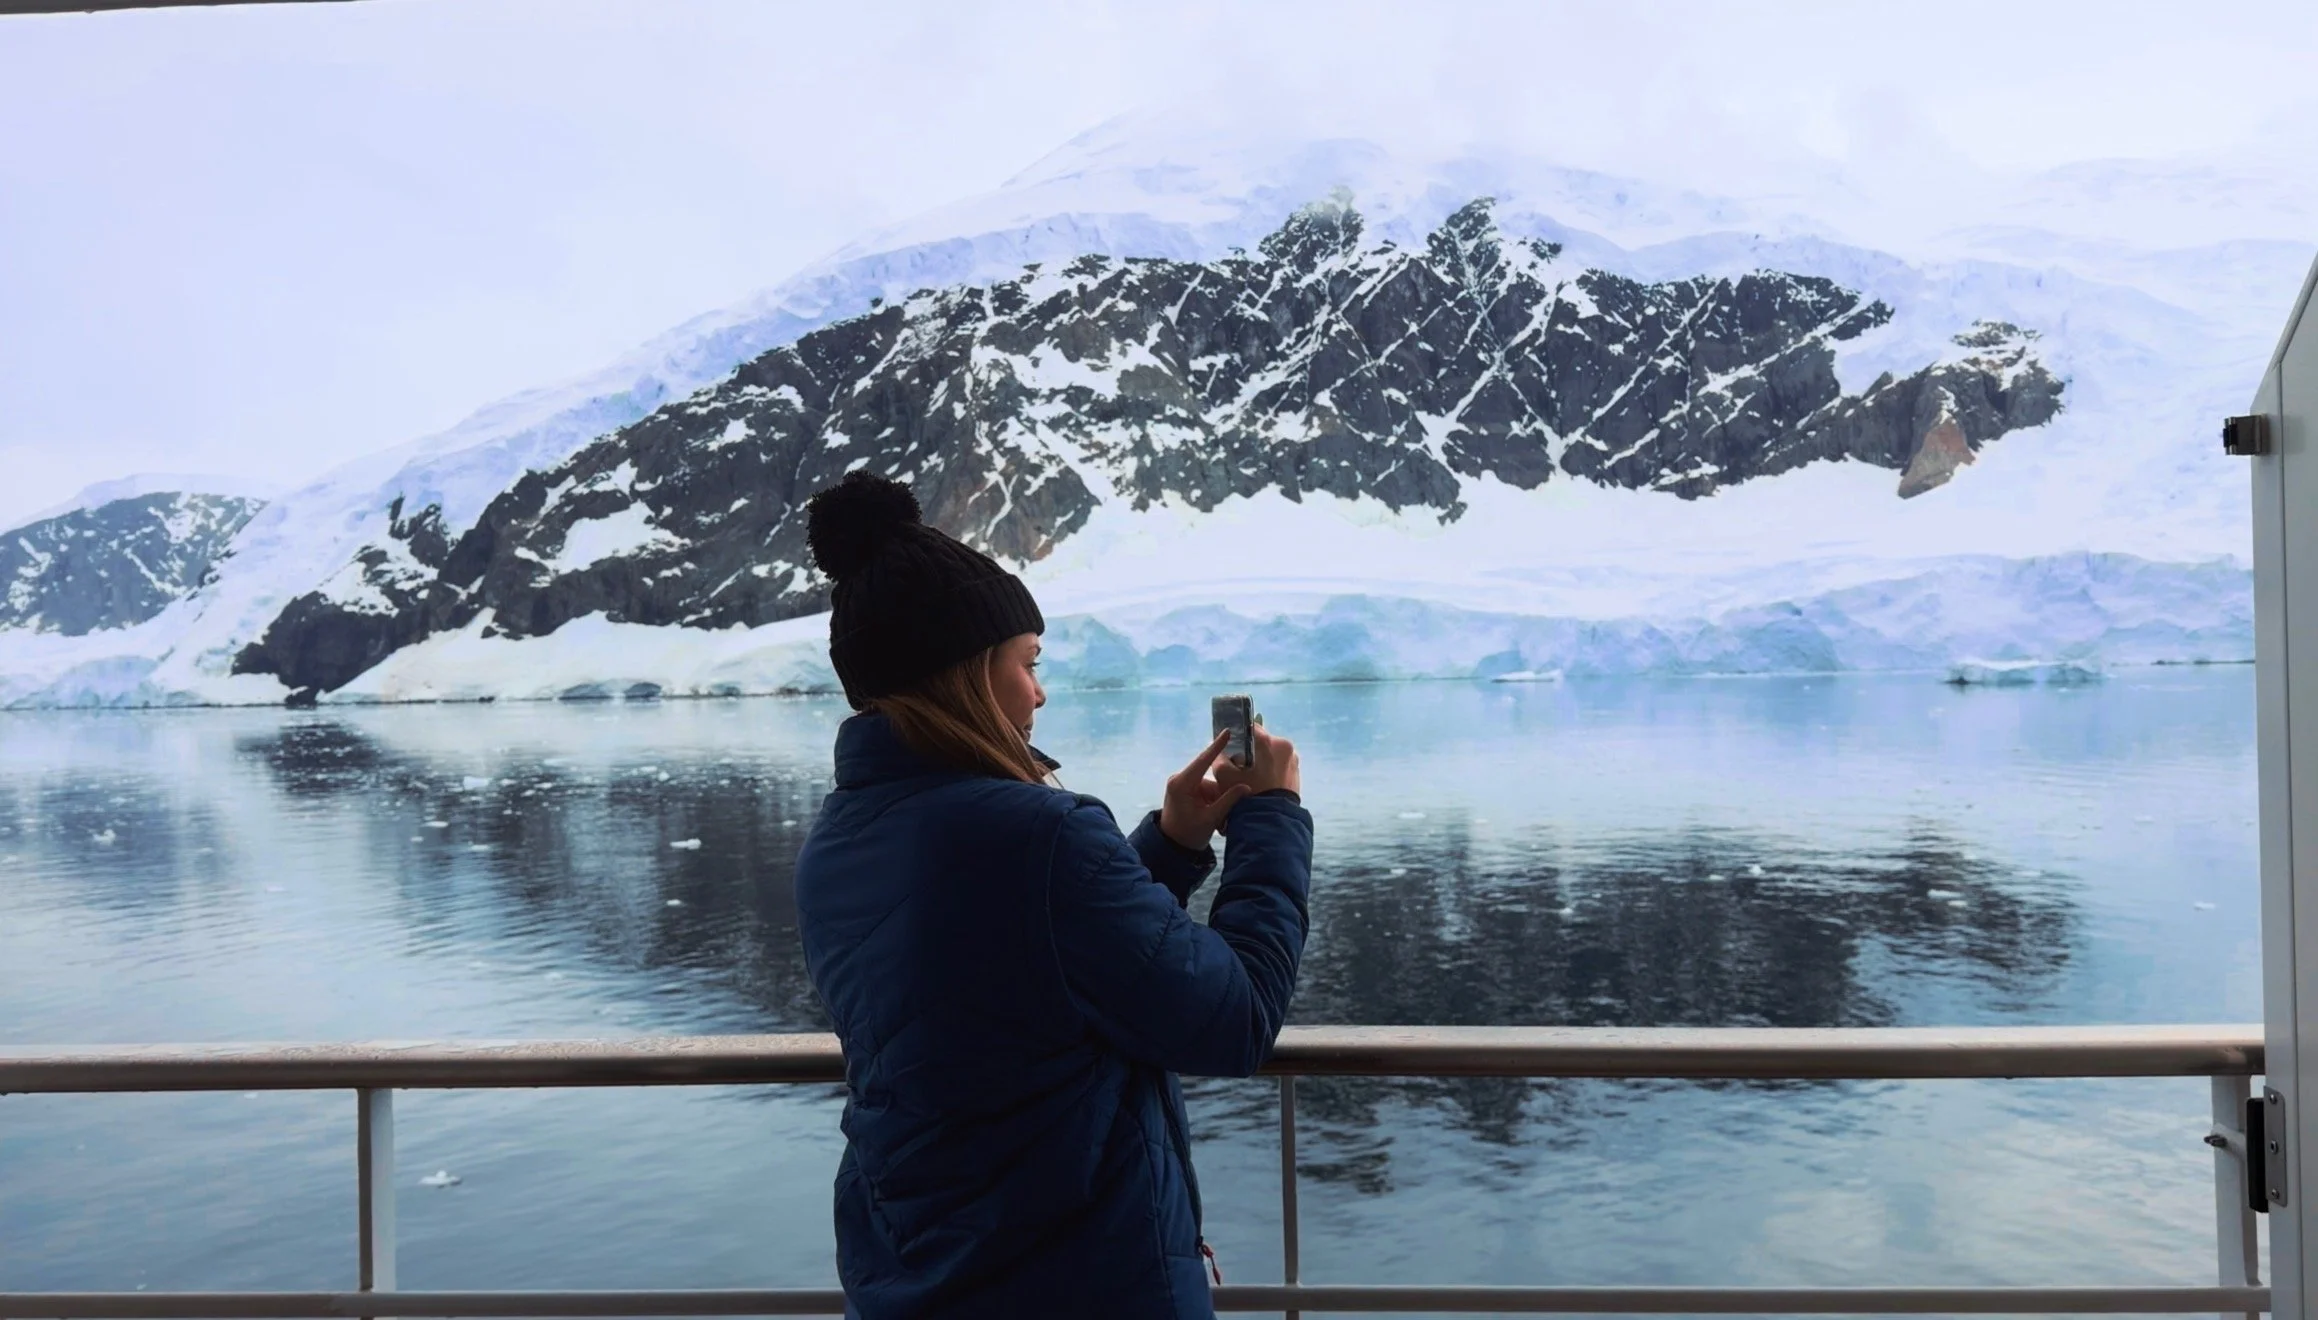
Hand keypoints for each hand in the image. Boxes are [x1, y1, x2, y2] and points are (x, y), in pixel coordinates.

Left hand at [1159, 730, 1251, 851]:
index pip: (1203, 760)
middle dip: (1223, 787)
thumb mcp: (1211, 818)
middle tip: (1231, 799)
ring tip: (1221, 818)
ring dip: (1218, 797)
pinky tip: (1216, 816)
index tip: (1228, 732)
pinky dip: (1214, 800)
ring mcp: (1183, 782)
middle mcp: (1180, 779)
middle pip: (1209, 773)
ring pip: (1210, 783)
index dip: (1217, 746)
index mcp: (1182, 784)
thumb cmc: (1188, 834)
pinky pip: (1206, 788)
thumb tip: (1246, 787)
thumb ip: (1228, 800)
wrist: (1172, 845)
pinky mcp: (1187, 788)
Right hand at [1215, 721, 1299, 799]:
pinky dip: (1272, 772)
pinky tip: (1263, 785)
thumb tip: (1221, 748)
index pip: (1250, 727)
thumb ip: (1219, 756)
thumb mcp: (1223, 774)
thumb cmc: (1245, 794)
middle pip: (1262, 742)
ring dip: (1263, 762)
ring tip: (1253, 779)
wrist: (1269, 821)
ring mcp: (1293, 760)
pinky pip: (1280, 767)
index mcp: (1267, 741)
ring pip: (1272, 755)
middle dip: (1252, 751)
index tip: (1233, 747)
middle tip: (1241, 767)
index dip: (1239, 735)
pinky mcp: (1297, 774)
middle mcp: (1284, 746)